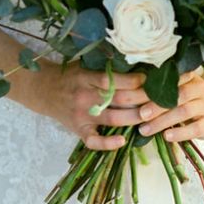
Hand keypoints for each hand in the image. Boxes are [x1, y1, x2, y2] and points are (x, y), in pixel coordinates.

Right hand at [46, 65, 196, 150]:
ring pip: (112, 118)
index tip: (150, 79)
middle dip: (141, 99)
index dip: (133, 80)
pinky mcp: (79, 129)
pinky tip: (123, 141)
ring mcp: (81, 115)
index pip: (111, 80)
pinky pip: (93, 140)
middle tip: (161, 98)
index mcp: (85, 77)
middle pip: (117, 99)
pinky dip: (108, 142)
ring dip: (134, 118)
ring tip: (152, 116)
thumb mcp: (84, 64)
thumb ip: (105, 65)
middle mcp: (84, 96)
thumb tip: (136, 60)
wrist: (43, 90)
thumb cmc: (70, 76)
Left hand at [136, 73, 203, 142]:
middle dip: (156, 105)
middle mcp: (200, 89)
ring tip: (145, 130)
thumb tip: (127, 91)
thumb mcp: (178, 88)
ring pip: (184, 111)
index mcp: (188, 76)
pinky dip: (180, 133)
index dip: (151, 88)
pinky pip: (196, 128)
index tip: (133, 95)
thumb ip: (160, 88)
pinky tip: (167, 137)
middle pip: (177, 95)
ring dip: (163, 121)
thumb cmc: (189, 98)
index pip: (169, 80)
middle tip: (139, 114)